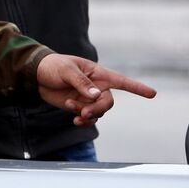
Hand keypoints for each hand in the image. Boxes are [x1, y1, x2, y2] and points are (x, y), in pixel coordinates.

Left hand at [36, 53, 156, 126]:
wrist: (35, 75)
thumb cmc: (52, 66)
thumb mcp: (66, 71)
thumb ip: (81, 83)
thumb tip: (96, 95)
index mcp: (97, 73)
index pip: (121, 81)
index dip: (137, 87)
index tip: (152, 94)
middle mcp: (97, 86)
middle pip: (108, 102)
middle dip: (98, 109)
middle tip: (84, 113)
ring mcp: (88, 98)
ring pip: (98, 112)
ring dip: (88, 114)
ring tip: (72, 110)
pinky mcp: (79, 106)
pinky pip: (88, 118)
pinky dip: (83, 121)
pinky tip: (75, 121)